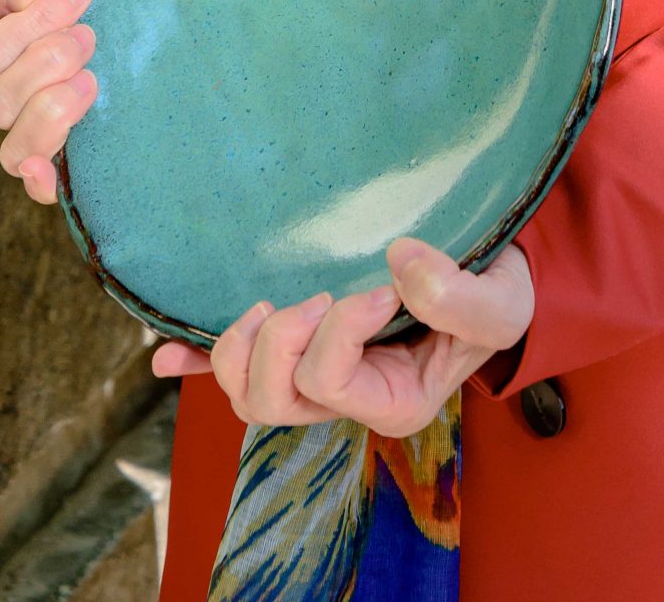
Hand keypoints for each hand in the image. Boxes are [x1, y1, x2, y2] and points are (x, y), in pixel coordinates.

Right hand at [0, 0, 94, 204]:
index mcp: (9, 28)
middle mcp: (16, 76)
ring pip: (11, 140)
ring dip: (47, 112)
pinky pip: (36, 177)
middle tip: (90, 36)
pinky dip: (38, 180)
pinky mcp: (69, 143)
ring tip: (91, 81)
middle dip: (44, 62)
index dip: (31, 20)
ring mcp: (40, 113)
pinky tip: (50, 173)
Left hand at [152, 236, 534, 436]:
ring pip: (245, 392)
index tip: (382, 286)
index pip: (329, 381)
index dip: (340, 328)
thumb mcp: (498, 301)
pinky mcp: (302, 346)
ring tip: (269, 304)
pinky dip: (196, 361)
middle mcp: (347, 399)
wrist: (494, 279)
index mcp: (391, 401)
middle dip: (279, 340)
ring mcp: (318, 376)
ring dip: (238, 347)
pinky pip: (234, 369)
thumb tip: (396, 261)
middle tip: (317, 294)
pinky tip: (165, 353)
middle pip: (270, 400)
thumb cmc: (498, 296)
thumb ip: (457, 294)